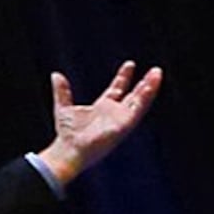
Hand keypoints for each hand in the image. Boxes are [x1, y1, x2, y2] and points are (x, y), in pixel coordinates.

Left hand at [38, 62, 162, 186]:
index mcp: (103, 108)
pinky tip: (149, 87)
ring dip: (150, 88)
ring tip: (157, 74)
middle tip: (156, 70)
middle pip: (134, 95)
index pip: (117, 89)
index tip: (130, 64)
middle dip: (145, 83)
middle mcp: (115, 114)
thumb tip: (56, 75)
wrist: (69, 149)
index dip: (124, 77)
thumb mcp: (63, 106)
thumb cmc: (67, 134)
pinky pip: (137, 111)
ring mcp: (121, 120)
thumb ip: (62, 91)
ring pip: (140, 101)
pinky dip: (144, 99)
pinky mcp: (124, 126)